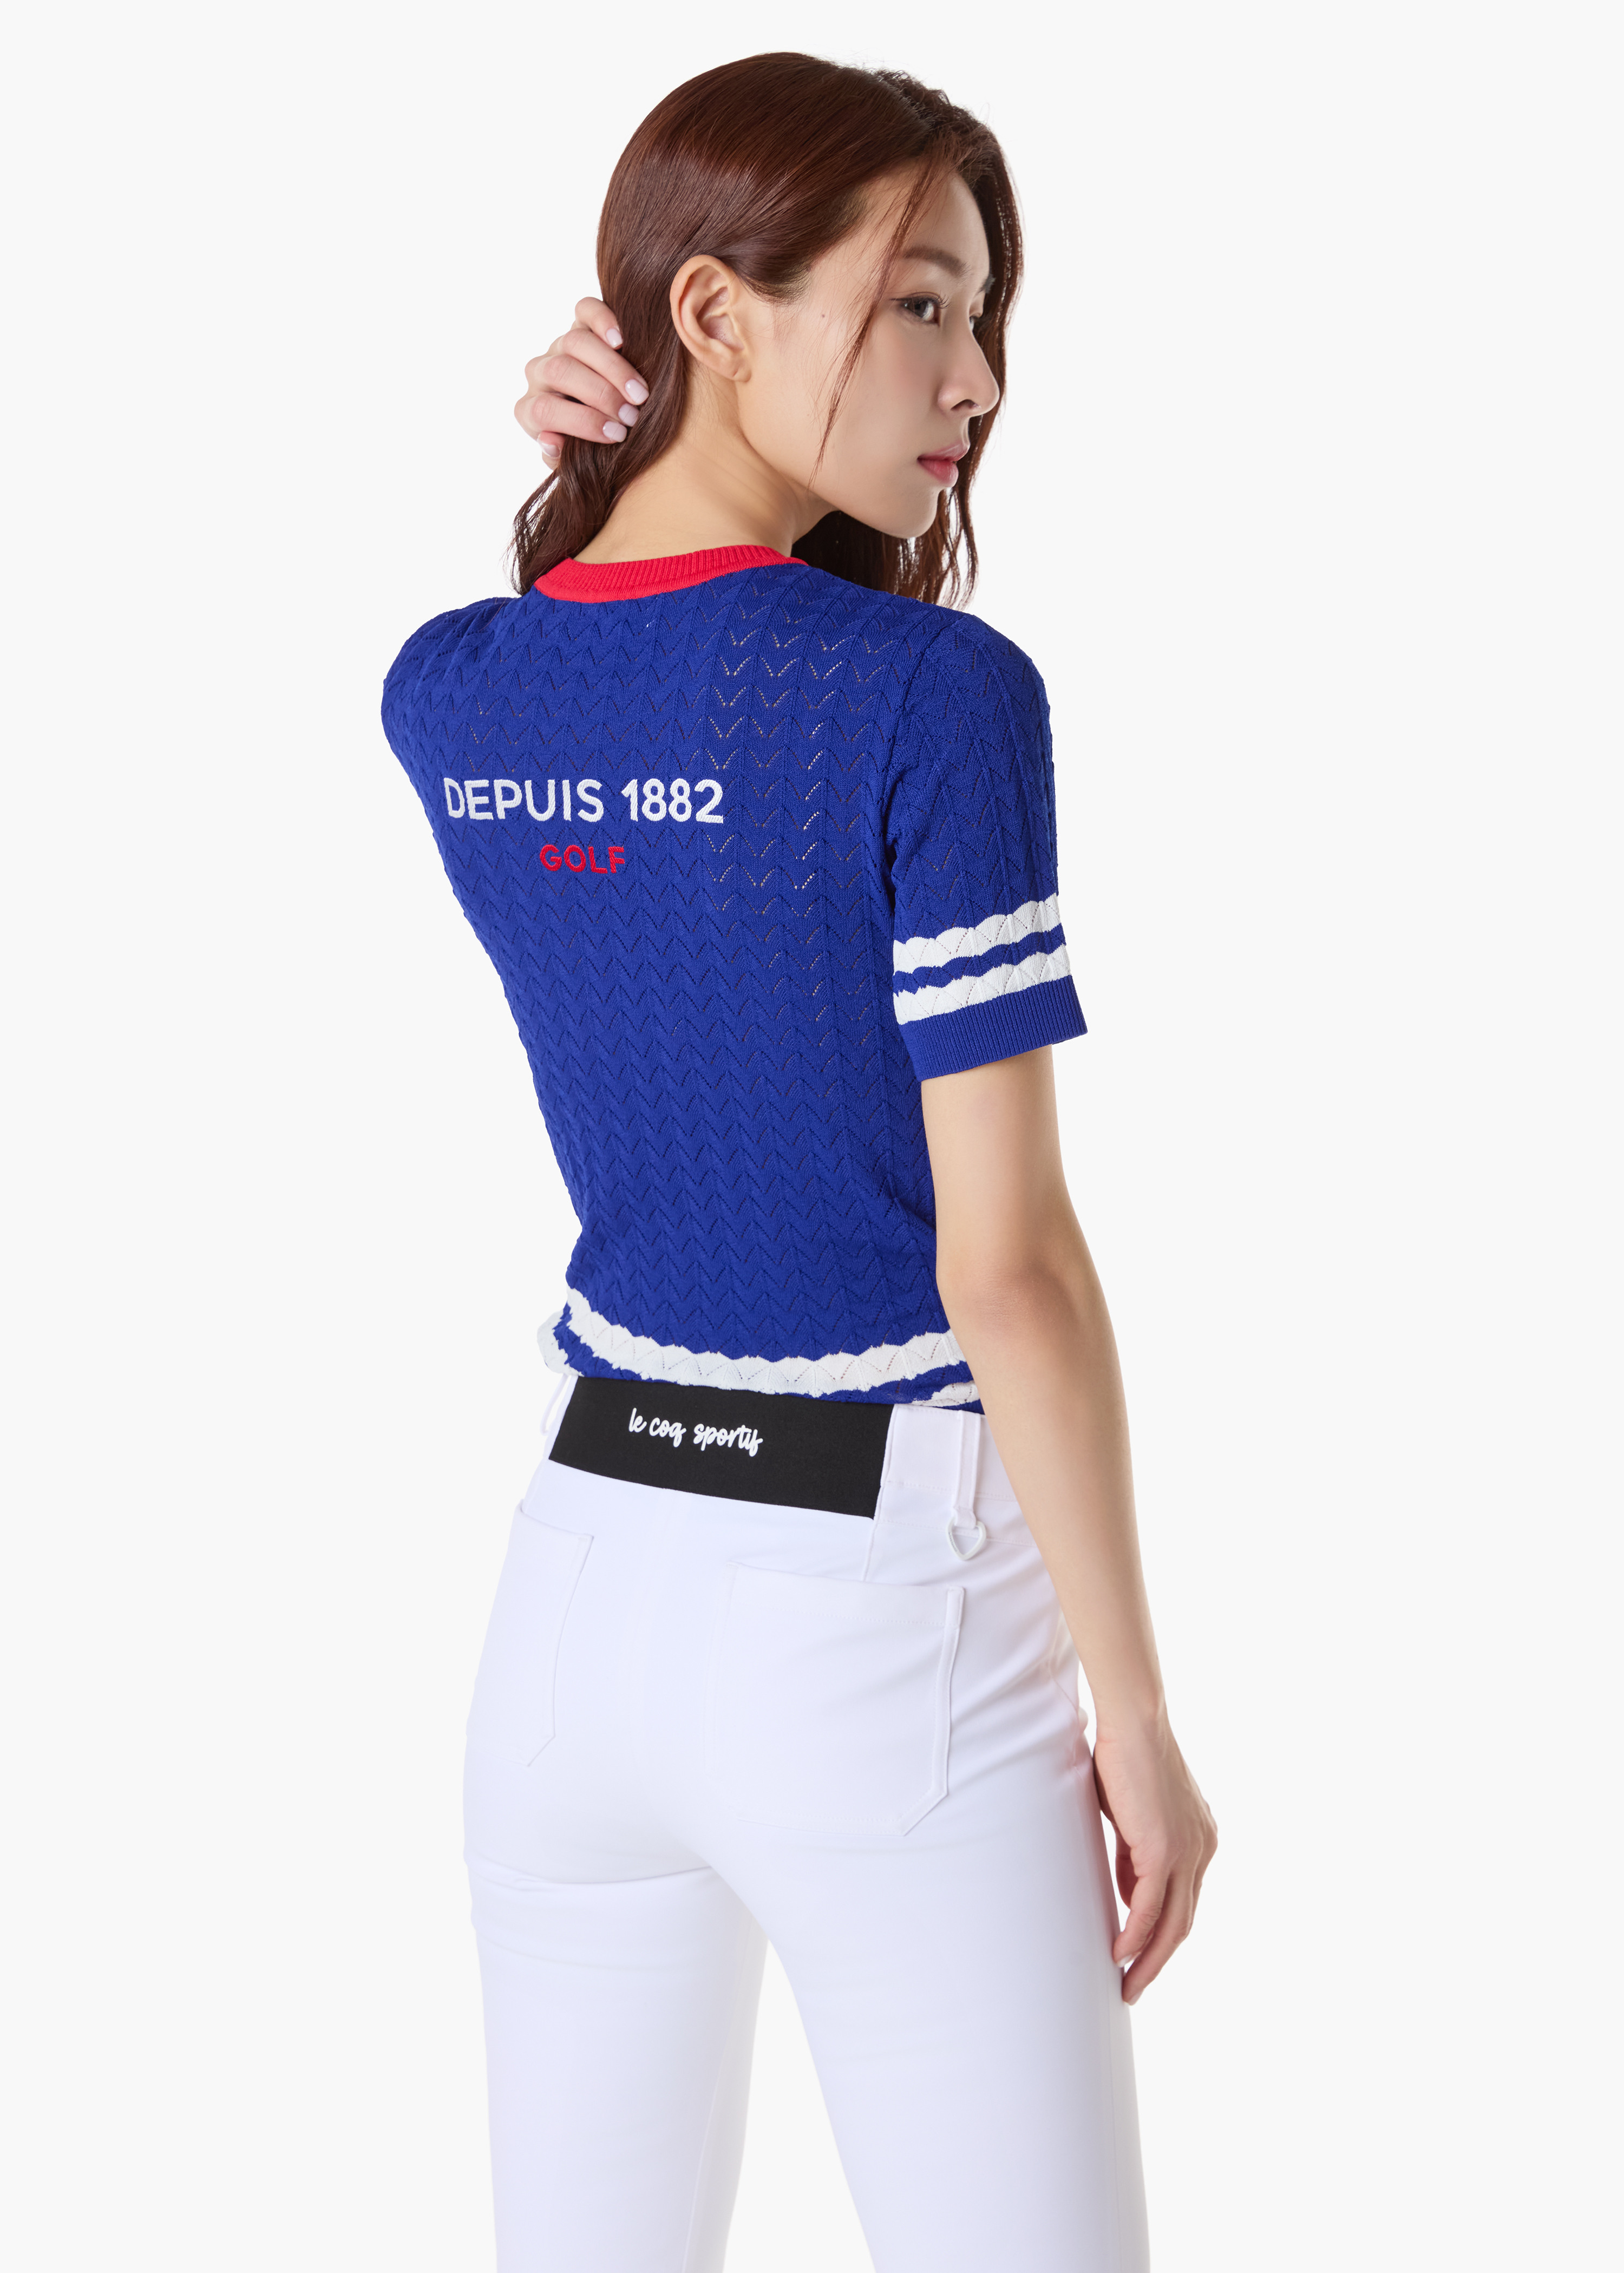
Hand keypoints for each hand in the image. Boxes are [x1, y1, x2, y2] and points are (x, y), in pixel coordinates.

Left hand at [514, 299, 648, 463]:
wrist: (606, 418)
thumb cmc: (592, 446)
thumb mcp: (578, 462)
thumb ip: (562, 459)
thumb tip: (551, 442)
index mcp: (531, 411)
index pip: (544, 411)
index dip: (583, 422)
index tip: (618, 434)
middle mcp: (539, 374)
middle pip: (562, 372)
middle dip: (601, 395)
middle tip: (633, 415)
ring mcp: (559, 346)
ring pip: (576, 342)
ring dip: (612, 368)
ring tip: (640, 393)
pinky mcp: (580, 323)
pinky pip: (585, 311)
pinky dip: (603, 321)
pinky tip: (621, 341)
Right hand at [1092, 1711, 1217, 2003]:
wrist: (1136, 1722)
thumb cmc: (1127, 1757)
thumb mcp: (1133, 1815)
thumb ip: (1136, 1853)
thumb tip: (1130, 1891)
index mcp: (1200, 1839)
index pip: (1184, 1900)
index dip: (1162, 1932)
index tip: (1139, 1952)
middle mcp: (1203, 1850)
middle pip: (1185, 1922)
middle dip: (1159, 1959)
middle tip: (1135, 1987)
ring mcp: (1188, 1852)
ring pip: (1173, 1924)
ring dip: (1148, 1959)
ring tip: (1127, 1984)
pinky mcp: (1165, 1851)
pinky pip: (1150, 1908)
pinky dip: (1135, 1935)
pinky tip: (1120, 1954)